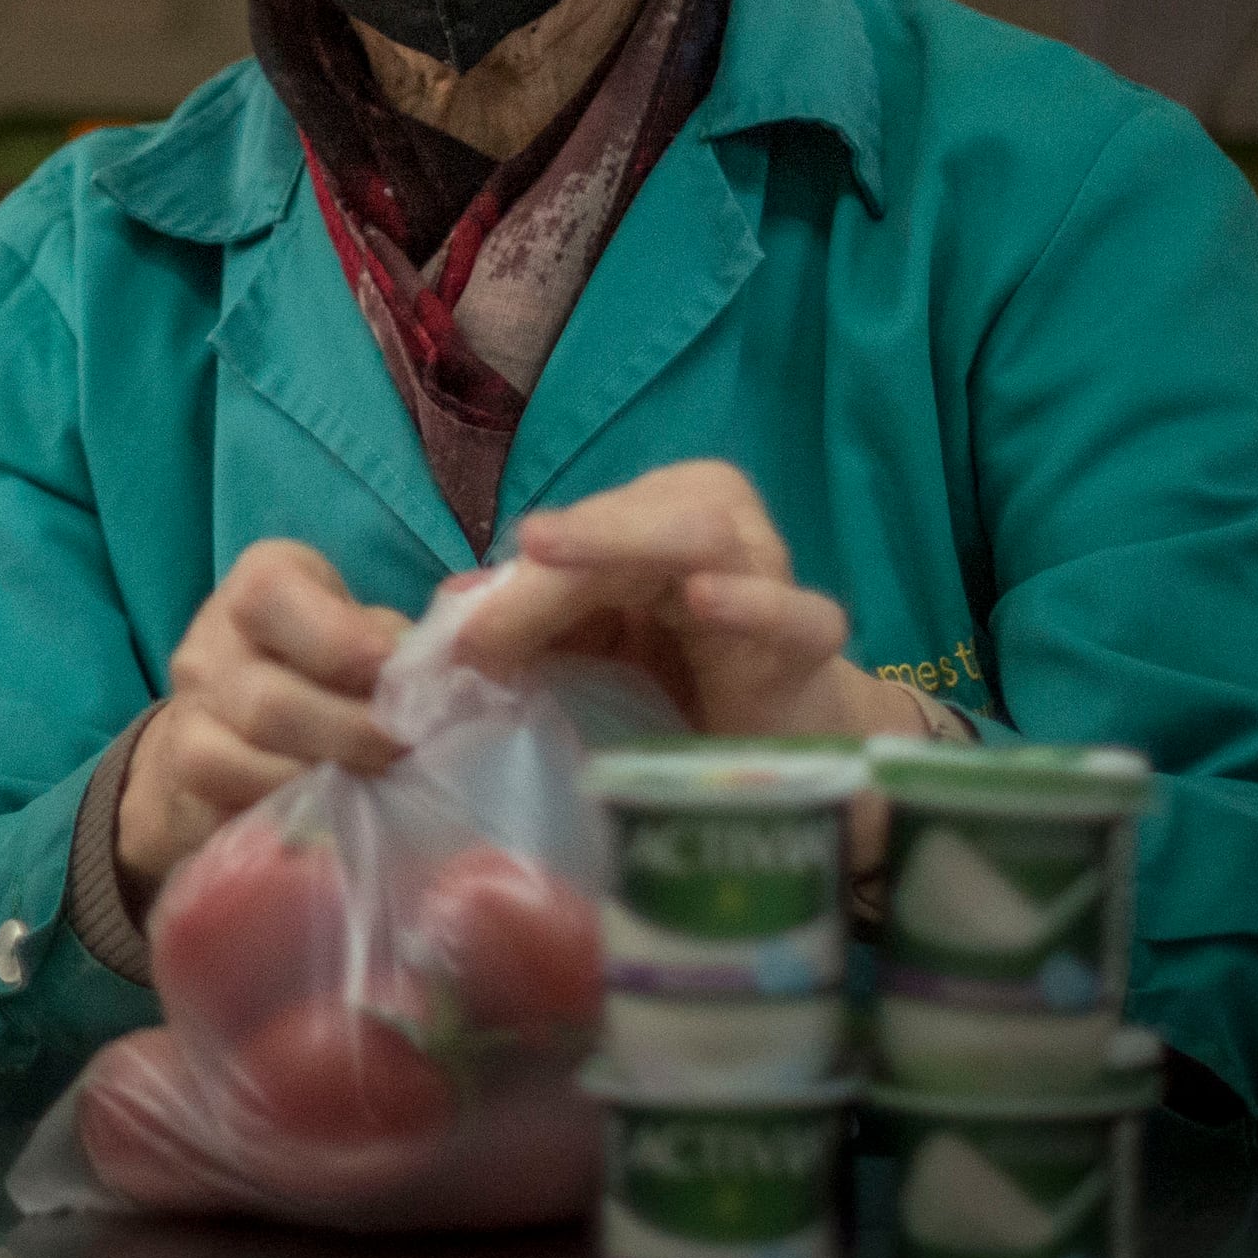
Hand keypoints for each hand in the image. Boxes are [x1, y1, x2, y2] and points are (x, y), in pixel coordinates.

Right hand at [115, 541, 410, 910]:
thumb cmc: (322, 665)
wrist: (230, 720)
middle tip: (409, 757)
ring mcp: (190, 718)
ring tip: (383, 792)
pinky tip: (339, 820)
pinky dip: (297, 822)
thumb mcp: (359, 629)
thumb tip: (448, 676)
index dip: (342, 644)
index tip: (400, 684)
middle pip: (273, 702)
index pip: (272, 595)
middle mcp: (209, 647)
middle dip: (355, 737)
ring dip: (330, 787)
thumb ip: (396, 643)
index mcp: (260, 586)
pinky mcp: (186, 784)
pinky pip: (238, 813)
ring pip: (252, 765)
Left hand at [448, 460, 915, 743]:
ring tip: (556, 547)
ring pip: (703, 535)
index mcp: (659, 513)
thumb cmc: (675, 677)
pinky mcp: (808, 645)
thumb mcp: (590, 648)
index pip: (588, 526)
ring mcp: (770, 578)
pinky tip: (706, 602)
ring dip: (625, 542)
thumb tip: (449, 611)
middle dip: (570, 543)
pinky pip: (795, 614)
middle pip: (640, 515)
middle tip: (514, 557)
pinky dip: (753, 604)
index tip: (466, 637)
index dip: (528, 575)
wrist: (777, 744)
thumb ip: (527, 624)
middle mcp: (717, 526)